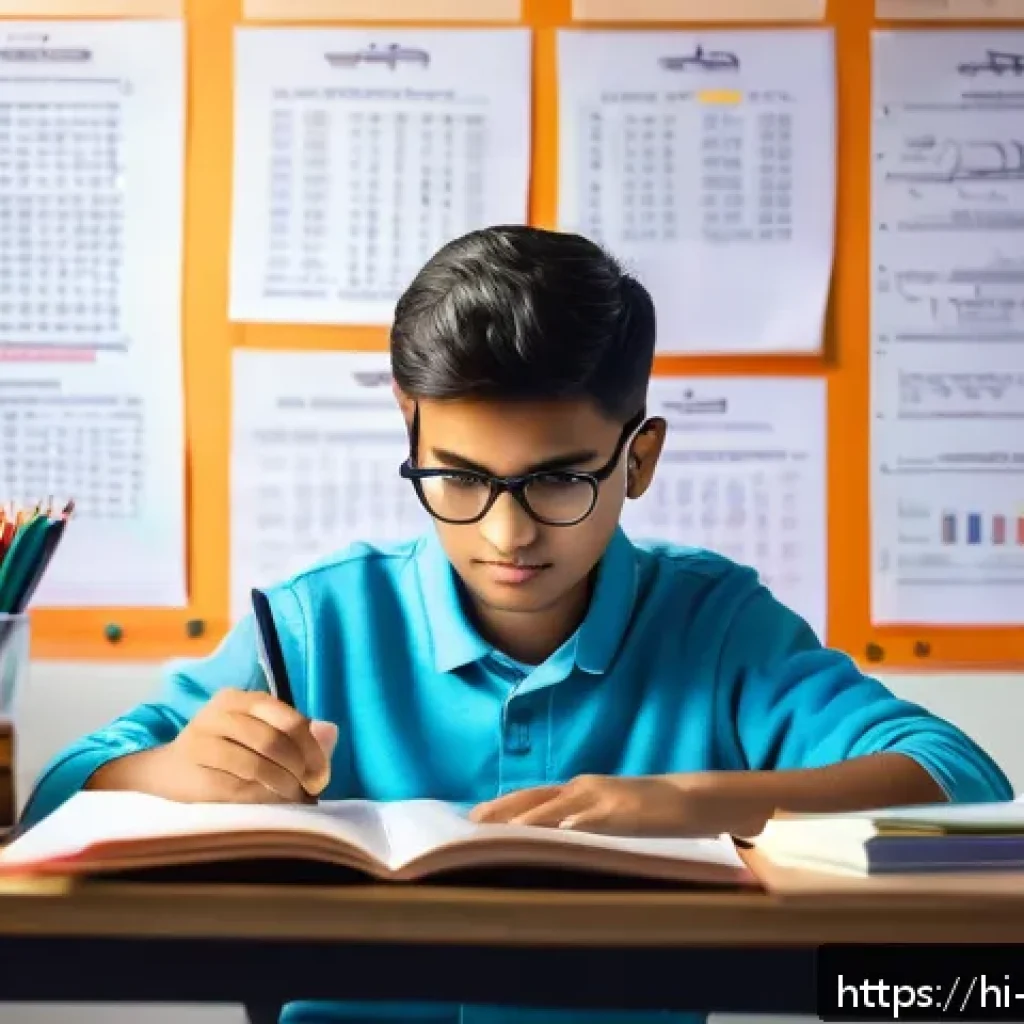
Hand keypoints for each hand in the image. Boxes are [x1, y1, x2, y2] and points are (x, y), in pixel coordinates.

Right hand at [89, 689, 338, 804]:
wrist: (168, 772)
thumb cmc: (227, 752)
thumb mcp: (261, 734)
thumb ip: (299, 734)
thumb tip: (331, 732)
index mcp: (242, 698)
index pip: (289, 719)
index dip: (312, 748)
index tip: (322, 773)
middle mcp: (219, 713)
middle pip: (274, 741)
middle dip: (299, 770)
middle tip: (310, 790)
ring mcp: (202, 741)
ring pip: (256, 765)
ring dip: (283, 787)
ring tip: (293, 800)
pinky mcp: (192, 773)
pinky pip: (237, 788)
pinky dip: (261, 799)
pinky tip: (271, 806)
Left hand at [469, 773, 772, 837]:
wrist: (694, 800)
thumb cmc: (650, 812)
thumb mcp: (608, 816)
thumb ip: (581, 823)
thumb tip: (551, 840)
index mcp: (580, 790)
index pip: (534, 796)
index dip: (504, 806)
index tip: (474, 817)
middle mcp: (586, 787)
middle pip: (536, 797)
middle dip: (504, 810)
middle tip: (472, 824)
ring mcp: (605, 797)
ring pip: (559, 806)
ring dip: (530, 818)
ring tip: (503, 831)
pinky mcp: (626, 810)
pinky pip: (597, 818)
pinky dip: (578, 824)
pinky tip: (561, 832)